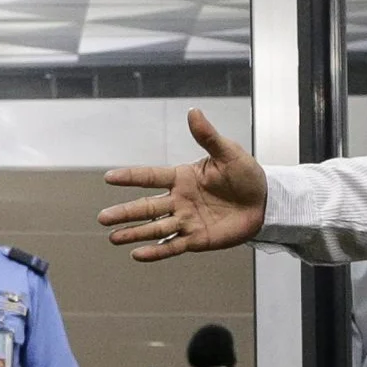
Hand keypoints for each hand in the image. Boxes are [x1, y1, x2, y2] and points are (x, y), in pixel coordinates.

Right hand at [100, 111, 269, 259]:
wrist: (264, 202)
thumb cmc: (246, 175)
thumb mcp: (228, 153)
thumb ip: (208, 136)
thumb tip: (193, 112)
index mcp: (182, 177)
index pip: (151, 176)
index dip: (130, 177)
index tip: (108, 178)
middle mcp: (178, 200)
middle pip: (146, 207)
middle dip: (124, 213)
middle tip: (102, 217)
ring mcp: (186, 221)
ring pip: (154, 228)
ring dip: (133, 233)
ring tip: (112, 238)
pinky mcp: (196, 239)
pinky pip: (172, 246)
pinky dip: (155, 252)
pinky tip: (137, 255)